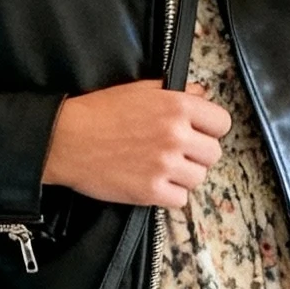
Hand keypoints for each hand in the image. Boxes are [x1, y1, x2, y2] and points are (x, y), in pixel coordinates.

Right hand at [43, 81, 230, 206]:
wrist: (67, 139)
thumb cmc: (99, 112)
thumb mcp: (141, 89)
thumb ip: (176, 92)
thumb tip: (201, 96)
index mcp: (177, 106)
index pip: (222, 123)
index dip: (210, 129)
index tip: (198, 133)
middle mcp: (176, 135)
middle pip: (213, 154)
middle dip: (197, 154)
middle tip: (177, 153)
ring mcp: (165, 165)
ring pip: (198, 178)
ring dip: (184, 175)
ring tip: (162, 168)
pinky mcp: (151, 191)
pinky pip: (180, 199)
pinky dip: (170, 194)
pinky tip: (154, 183)